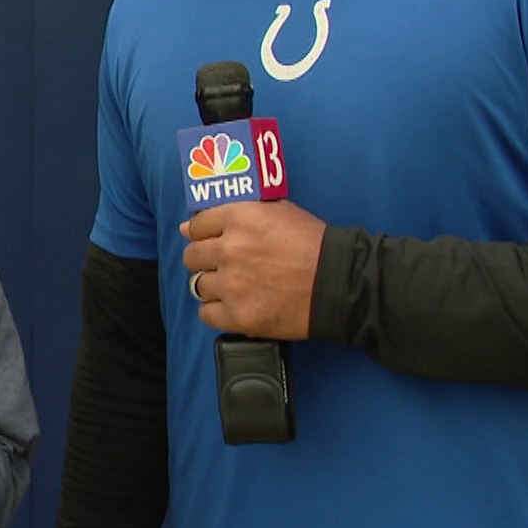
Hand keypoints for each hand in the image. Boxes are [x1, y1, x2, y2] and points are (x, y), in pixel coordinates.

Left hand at [179, 199, 326, 339]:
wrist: (337, 283)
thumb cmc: (313, 245)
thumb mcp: (279, 211)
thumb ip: (237, 212)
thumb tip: (190, 225)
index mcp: (239, 218)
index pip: (195, 226)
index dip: (202, 234)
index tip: (210, 241)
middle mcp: (229, 250)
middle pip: (192, 257)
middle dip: (205, 260)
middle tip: (223, 265)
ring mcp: (231, 285)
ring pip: (198, 285)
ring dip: (213, 286)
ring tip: (235, 287)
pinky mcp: (238, 316)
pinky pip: (206, 314)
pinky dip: (217, 311)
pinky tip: (235, 305)